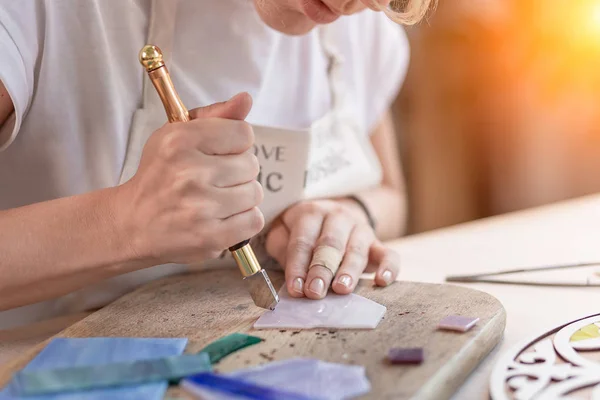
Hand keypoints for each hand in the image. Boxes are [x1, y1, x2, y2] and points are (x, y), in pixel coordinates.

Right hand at [116, 93, 264, 264]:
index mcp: (180, 141)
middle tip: (214, 180)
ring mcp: (200, 207)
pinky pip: (254, 221)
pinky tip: (222, 217)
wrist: (132, 224)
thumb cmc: (159, 176)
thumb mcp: (177, 135)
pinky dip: (244, 220)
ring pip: (255, 193)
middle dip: (238, 172)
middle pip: (252, 164)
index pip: (244, 133)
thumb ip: (215, 116)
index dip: (235, 144)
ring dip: (242, 197)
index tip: (219, 154)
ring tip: (217, 200)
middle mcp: (189, 173)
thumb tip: (246, 99)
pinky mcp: (209, 237)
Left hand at [265, 199, 399, 298]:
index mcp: (311, 213)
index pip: (302, 241)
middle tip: (315, 292)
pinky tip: (382, 281)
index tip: (295, 289)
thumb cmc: (303, 231)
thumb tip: (289, 277)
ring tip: (341, 289)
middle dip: (322, 270)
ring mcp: (361, 229)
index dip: (297, 266)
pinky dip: (388, 267)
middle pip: (330, 244)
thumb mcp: (283, 233)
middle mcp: (338, 217)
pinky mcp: (378, 244)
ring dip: (349, 271)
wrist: (333, 215)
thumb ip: (281, 250)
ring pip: (356, 250)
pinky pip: (388, 254)